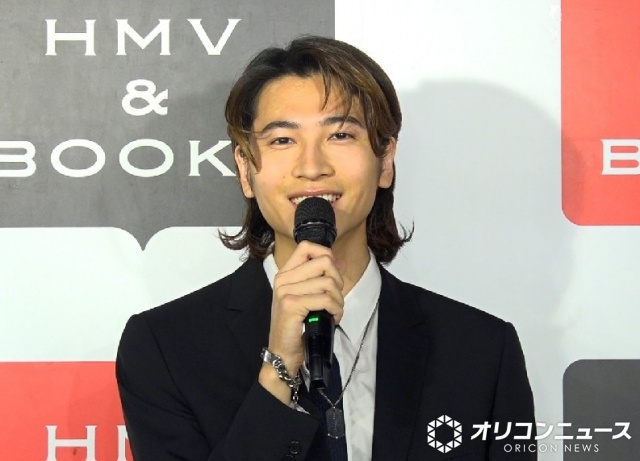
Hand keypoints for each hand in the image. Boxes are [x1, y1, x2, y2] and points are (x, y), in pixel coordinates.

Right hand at [259, 241, 343, 403]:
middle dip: (338, 280)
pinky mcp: (291, 304)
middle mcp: (283, 279)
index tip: (332, 274)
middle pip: (324, 261)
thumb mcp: (307, 298)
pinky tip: (333, 318)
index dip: (326, 255)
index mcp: (285, 274)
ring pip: (328, 282)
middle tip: (335, 298)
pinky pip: (325, 299)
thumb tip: (340, 263)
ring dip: (339, 300)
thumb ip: (320, 279)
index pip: (307, 247)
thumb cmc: (297, 326)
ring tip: (335, 311)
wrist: (283, 352)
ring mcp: (285, 291)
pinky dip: (336, 309)